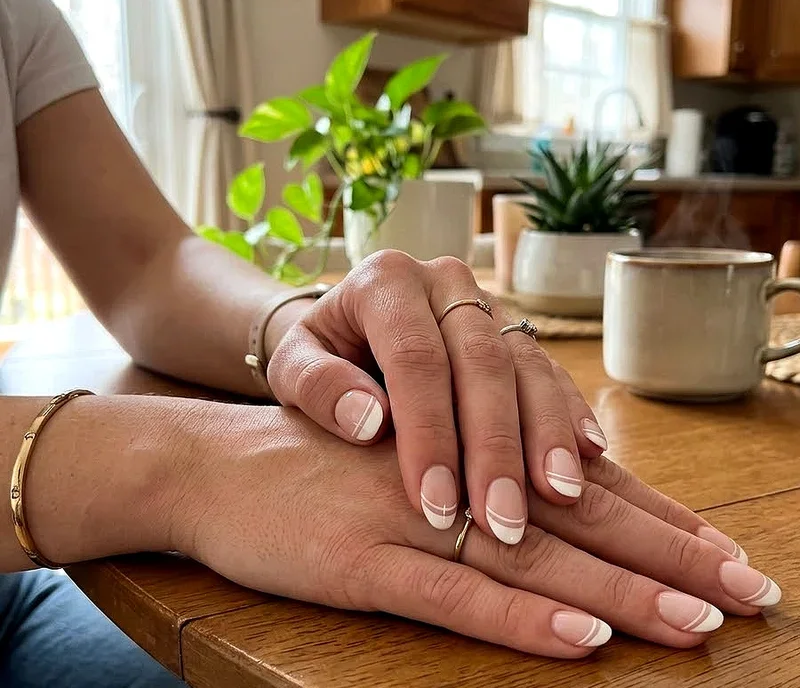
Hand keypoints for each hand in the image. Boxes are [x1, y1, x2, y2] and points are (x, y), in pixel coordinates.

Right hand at [172, 405, 780, 657]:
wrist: (216, 462)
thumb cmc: (312, 459)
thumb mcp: (397, 452)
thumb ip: (466, 471)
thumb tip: (540, 502)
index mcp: (461, 448)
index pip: (572, 485)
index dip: (650, 516)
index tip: (720, 550)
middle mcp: (449, 475)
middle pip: (572, 518)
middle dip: (665, 554)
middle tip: (748, 591)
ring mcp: (406, 518)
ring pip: (528, 557)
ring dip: (617, 591)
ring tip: (697, 623)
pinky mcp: (359, 562)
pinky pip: (451, 595)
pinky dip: (518, 620)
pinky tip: (579, 639)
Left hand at [266, 252, 606, 544]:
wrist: (346, 325)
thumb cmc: (320, 354)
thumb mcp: (293, 366)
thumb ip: (317, 387)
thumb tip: (369, 422)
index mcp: (387, 280)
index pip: (415, 356)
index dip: (428, 432)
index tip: (434, 504)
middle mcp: (445, 282)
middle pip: (481, 361)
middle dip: (495, 445)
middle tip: (503, 521)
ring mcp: (487, 304)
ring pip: (526, 364)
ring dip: (545, 434)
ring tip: (559, 495)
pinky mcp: (514, 332)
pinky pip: (549, 370)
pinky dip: (568, 414)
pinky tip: (587, 457)